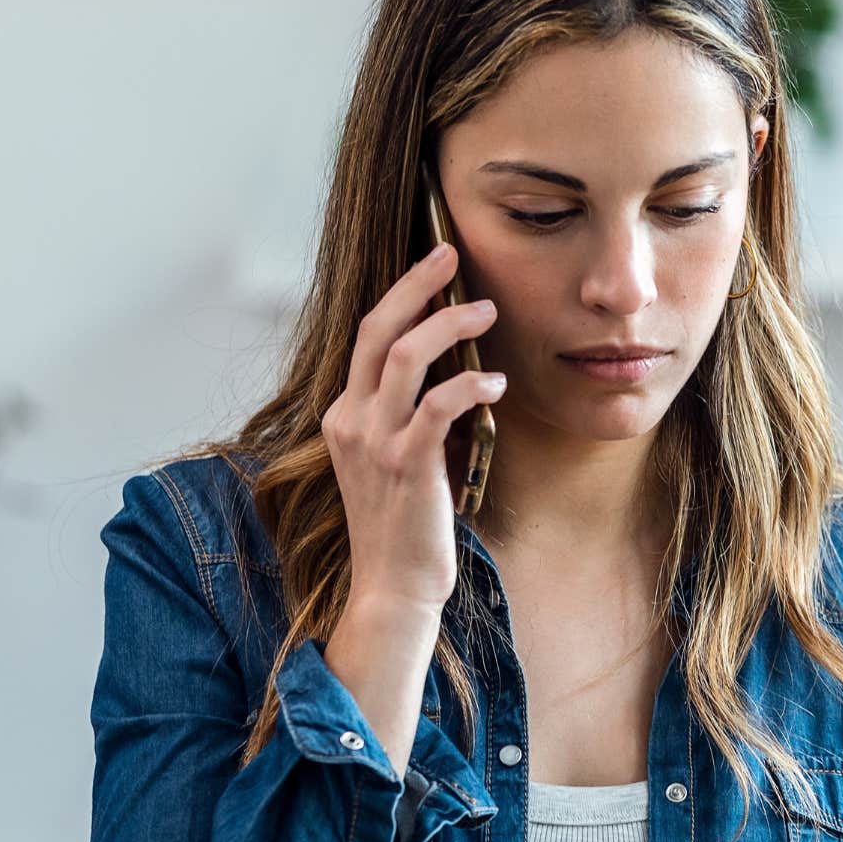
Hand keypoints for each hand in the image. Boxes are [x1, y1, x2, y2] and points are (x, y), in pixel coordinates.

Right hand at [321, 240, 504, 616]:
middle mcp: (352, 421)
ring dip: (450, 325)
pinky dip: (470, 385)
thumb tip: (456, 373)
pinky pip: (438, 406)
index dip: (402, 296)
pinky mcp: (408, 465)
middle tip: (451, 254)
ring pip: (406, 357)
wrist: (393, 587)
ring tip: (487, 311)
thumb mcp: (397, 458)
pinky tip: (496, 383)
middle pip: (378, 330)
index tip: (435, 267)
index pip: (368, 337)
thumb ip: (413, 415)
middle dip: (416, 285)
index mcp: (346, 415)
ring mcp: (376, 442)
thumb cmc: (405, 524)